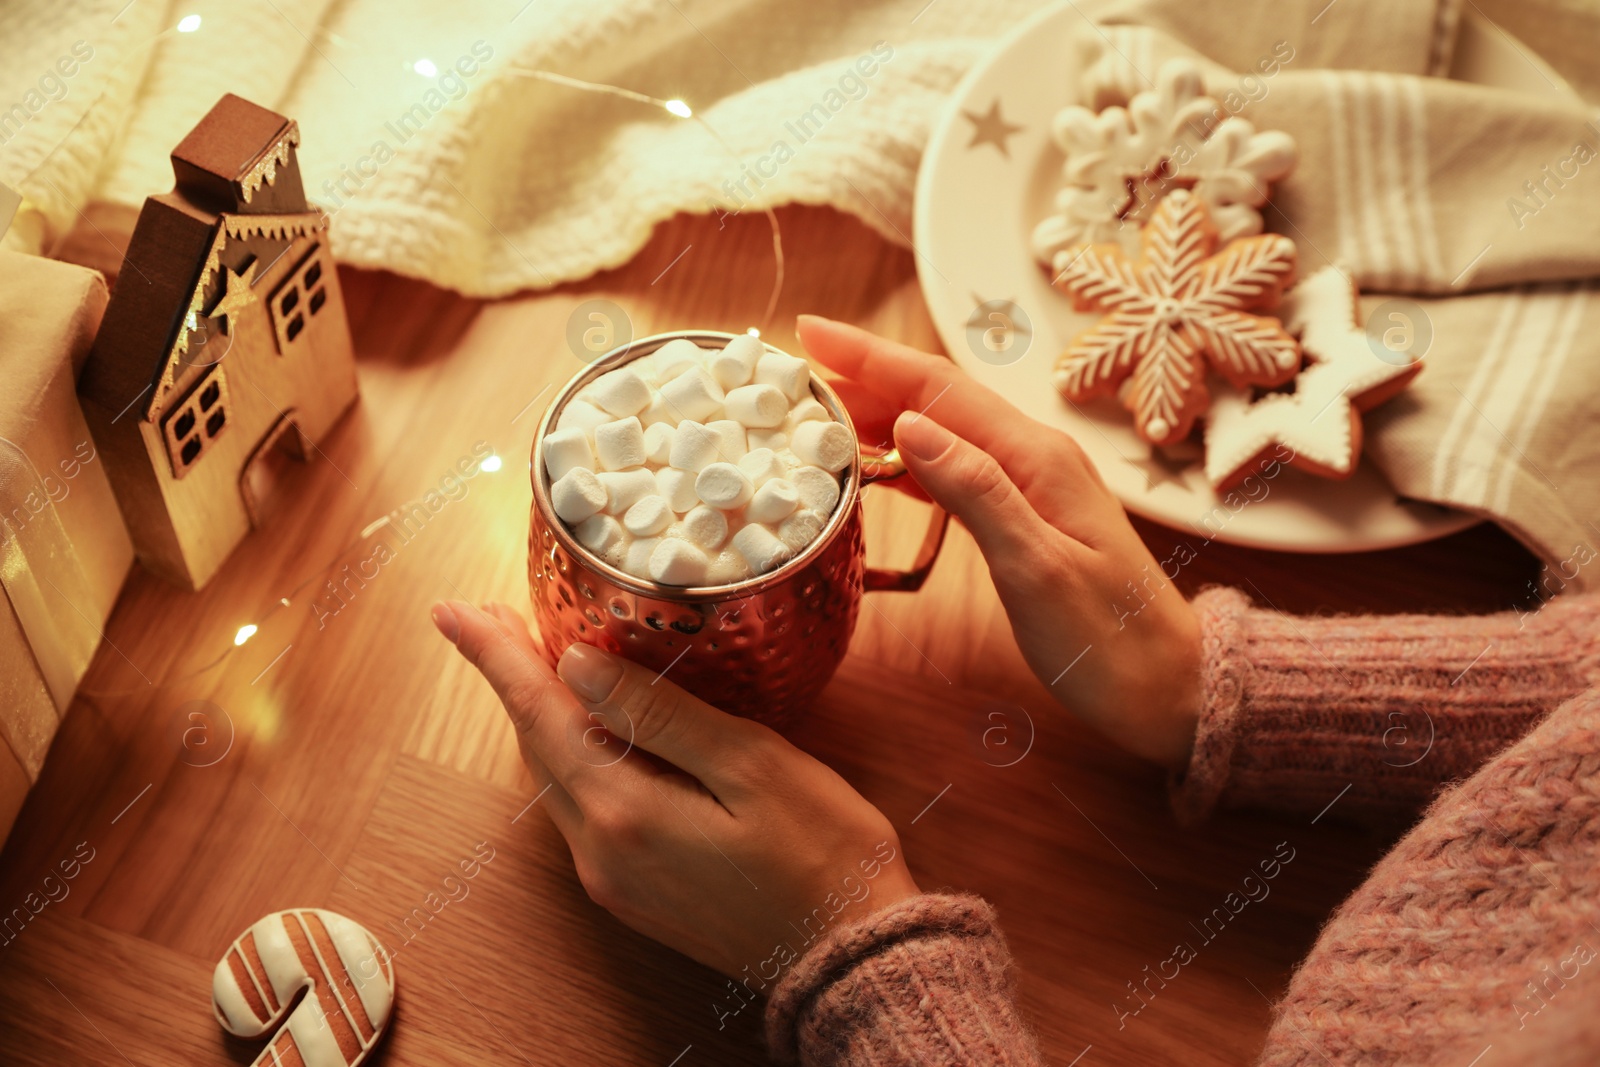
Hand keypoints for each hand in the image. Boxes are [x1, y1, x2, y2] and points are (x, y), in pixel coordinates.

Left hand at [431, 601, 921, 979]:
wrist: (850, 955)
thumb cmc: (822, 852)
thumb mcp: (751, 763)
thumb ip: (660, 713)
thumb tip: (576, 665)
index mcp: (624, 810)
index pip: (540, 713)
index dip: (495, 656)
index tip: (453, 610)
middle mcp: (600, 850)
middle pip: (537, 745)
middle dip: (511, 677)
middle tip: (489, 616)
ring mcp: (612, 878)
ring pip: (555, 777)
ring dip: (539, 716)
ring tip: (533, 660)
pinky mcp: (633, 892)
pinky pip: (581, 806)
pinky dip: (571, 754)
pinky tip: (589, 729)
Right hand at [797, 315, 1203, 768]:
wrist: (1169, 685)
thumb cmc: (1107, 641)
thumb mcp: (1036, 570)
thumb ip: (976, 492)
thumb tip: (911, 424)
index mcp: (1034, 458)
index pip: (937, 388)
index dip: (870, 357)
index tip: (809, 332)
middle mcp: (1033, 456)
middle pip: (935, 398)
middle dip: (863, 376)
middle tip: (792, 376)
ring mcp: (1031, 483)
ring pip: (940, 430)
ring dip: (879, 415)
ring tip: (817, 415)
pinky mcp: (1026, 514)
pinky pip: (954, 467)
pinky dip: (905, 458)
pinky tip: (873, 467)